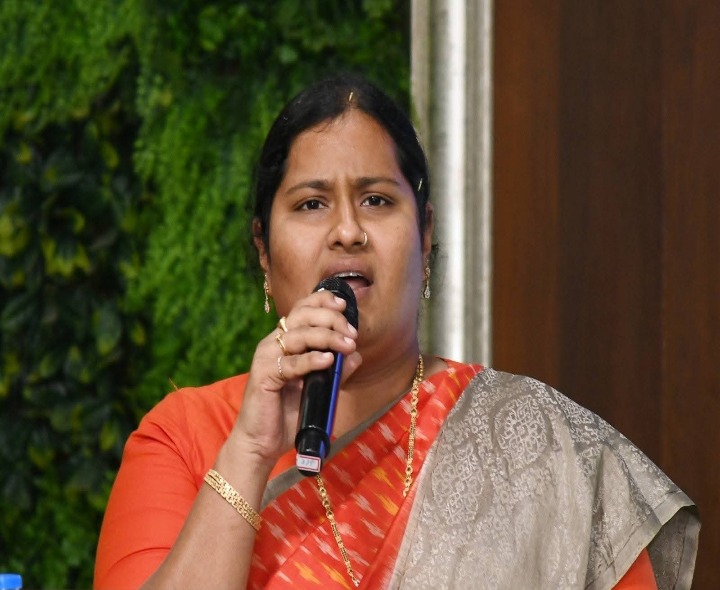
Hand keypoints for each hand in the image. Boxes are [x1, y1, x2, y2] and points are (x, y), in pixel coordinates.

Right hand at [228, 289, 361, 469]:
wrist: (262, 442)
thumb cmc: (287, 414)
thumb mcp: (319, 389)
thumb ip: (336, 372)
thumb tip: (356, 356)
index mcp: (285, 341)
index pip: (302, 309)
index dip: (322, 301)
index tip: (344, 305)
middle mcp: (273, 344)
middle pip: (302, 315)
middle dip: (331, 318)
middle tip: (352, 333)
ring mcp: (266, 357)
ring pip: (299, 335)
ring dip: (327, 337)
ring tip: (347, 345)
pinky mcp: (263, 375)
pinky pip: (291, 363)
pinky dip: (311, 359)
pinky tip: (328, 360)